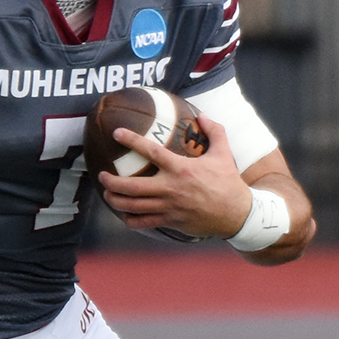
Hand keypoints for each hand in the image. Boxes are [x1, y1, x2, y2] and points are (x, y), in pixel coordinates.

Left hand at [99, 114, 252, 236]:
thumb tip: (202, 115)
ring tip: (107, 194)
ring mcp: (168, 207)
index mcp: (181, 169)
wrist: (236, 214)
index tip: (117, 133)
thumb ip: (214, 131)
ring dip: (115, 200)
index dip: (131, 140)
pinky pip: (143, 223)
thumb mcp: (224, 153)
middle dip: (112, 182)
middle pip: (132, 187)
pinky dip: (130, 219)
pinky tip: (124, 214)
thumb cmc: (229, 182)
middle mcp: (171, 188)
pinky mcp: (170, 221)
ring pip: (133, 206)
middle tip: (102, 175)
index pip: (150, 152)